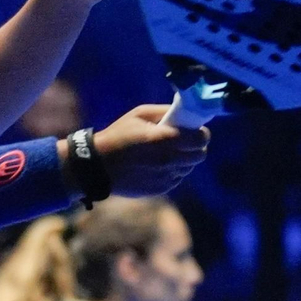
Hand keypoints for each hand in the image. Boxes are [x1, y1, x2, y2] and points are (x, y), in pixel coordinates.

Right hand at [93, 105, 209, 195]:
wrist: (98, 167)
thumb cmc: (118, 136)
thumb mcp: (139, 114)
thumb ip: (165, 112)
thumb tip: (185, 114)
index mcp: (165, 139)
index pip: (202, 138)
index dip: (200, 133)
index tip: (192, 131)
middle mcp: (169, 160)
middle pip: (200, 155)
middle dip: (195, 147)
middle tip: (182, 142)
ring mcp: (166, 177)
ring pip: (189, 167)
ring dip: (182, 160)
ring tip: (164, 154)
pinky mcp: (161, 189)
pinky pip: (177, 178)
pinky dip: (172, 171)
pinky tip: (155, 165)